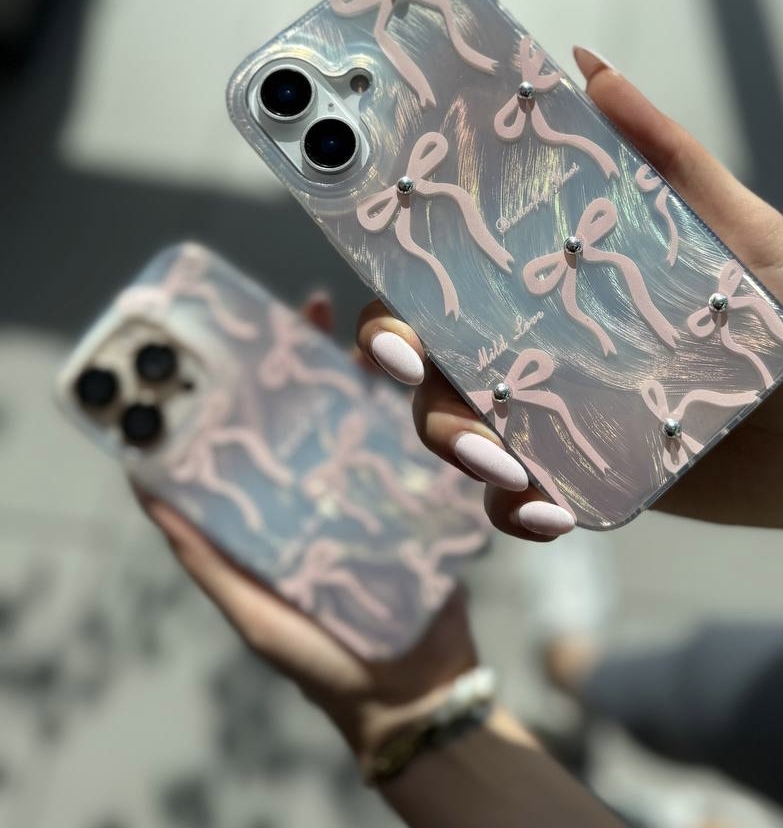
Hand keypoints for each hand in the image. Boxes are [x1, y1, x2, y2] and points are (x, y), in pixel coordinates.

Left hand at [134, 293, 477, 763]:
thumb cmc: (320, 659)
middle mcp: (326, 489)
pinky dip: (413, 405)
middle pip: (316, 408)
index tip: (242, 336)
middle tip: (310, 308)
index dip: (248, 384)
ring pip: (367, 413)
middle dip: (312, 355)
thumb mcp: (252, 610)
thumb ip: (207, 556)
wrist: (412, 691)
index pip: (259, 432)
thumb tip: (145, 489)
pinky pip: (415, 442)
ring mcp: (377, 488)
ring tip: (365, 330)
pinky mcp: (421, 497)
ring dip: (367, 368)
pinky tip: (413, 376)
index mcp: (280, 508)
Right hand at [356, 48, 782, 538]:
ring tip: (509, 468)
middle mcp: (534, 349)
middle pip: (431, 358)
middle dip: (406, 368)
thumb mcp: (741, 229)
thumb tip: (590, 67)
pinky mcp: (579, 478)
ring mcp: (552, 418)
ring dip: (460, 447)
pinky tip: (549, 512)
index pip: (447, 279)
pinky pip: (520, 501)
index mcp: (549, 285)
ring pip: (462, 430)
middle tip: (417, 372)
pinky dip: (517, 511)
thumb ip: (668, 156)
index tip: (390, 303)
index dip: (399, 289)